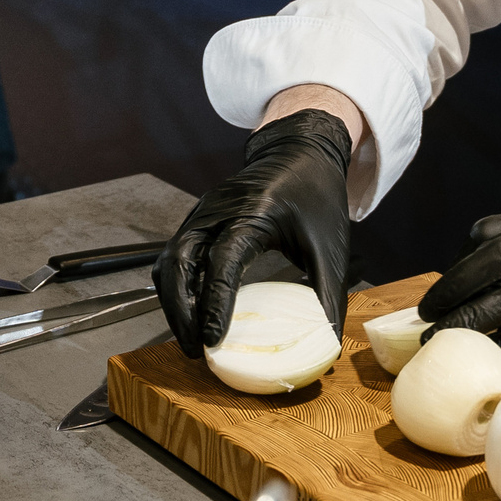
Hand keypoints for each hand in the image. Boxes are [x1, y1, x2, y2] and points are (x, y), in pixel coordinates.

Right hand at [154, 108, 353, 358]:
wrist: (301, 151)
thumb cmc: (317, 195)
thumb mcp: (330, 247)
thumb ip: (328, 297)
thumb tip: (327, 345)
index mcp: (252, 211)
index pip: (222, 259)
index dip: (215, 302)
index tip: (213, 340)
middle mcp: (218, 209)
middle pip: (180, 261)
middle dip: (181, 311)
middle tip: (194, 350)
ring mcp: (203, 212)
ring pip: (170, 260)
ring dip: (174, 301)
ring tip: (190, 339)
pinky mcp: (199, 218)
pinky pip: (176, 255)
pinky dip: (177, 287)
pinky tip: (191, 313)